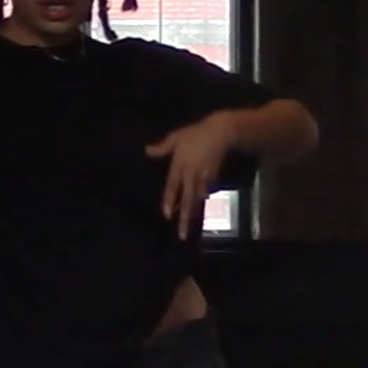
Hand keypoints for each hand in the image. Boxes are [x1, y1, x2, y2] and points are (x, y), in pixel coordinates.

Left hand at [145, 112, 236, 239]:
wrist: (221, 133)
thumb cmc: (195, 134)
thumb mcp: (176, 138)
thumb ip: (162, 148)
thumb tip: (146, 150)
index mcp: (180, 165)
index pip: (173, 186)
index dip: (170, 201)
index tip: (166, 215)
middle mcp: (191, 174)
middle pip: (187, 199)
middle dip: (184, 218)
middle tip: (182, 235)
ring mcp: (203, 178)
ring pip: (197, 200)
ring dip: (193, 214)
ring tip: (189, 229)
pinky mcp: (213, 178)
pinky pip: (205, 193)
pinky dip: (201, 203)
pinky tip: (198, 212)